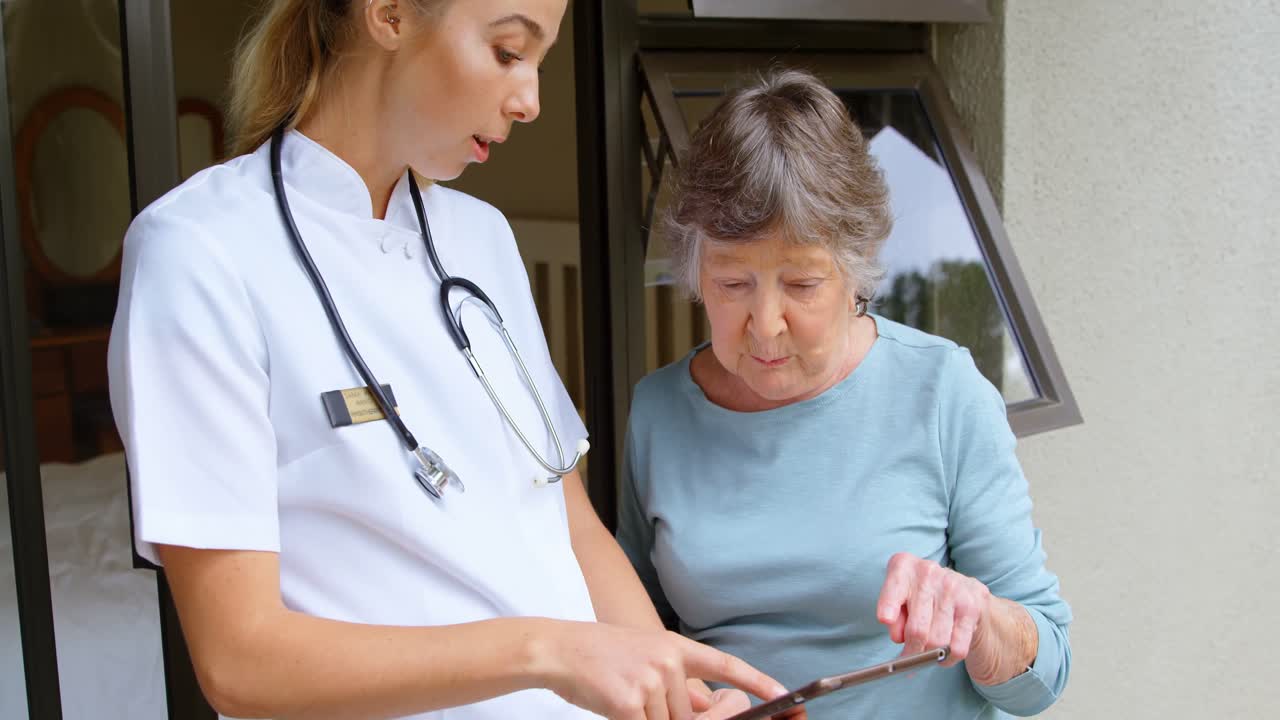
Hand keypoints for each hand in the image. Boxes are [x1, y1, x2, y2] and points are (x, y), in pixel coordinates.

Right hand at [534, 620, 788, 719]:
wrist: (559, 649)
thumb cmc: (602, 657)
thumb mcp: (646, 658)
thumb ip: (679, 684)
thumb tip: (708, 707)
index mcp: (675, 646)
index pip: (725, 665)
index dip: (757, 683)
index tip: (785, 697)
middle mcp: (668, 660)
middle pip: (692, 715)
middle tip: (646, 705)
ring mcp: (650, 679)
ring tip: (623, 699)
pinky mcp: (628, 702)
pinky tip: (614, 706)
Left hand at [875, 552, 991, 667]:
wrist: (962, 589)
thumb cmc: (918, 595)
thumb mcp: (898, 598)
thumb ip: (892, 614)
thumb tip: (897, 636)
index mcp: (904, 566)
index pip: (894, 588)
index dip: (888, 605)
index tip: (884, 619)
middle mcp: (928, 572)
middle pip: (916, 628)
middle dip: (910, 651)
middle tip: (908, 658)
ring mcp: (953, 588)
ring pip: (937, 641)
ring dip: (929, 655)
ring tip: (926, 651)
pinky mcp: (972, 606)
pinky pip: (957, 647)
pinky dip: (947, 658)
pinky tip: (943, 653)